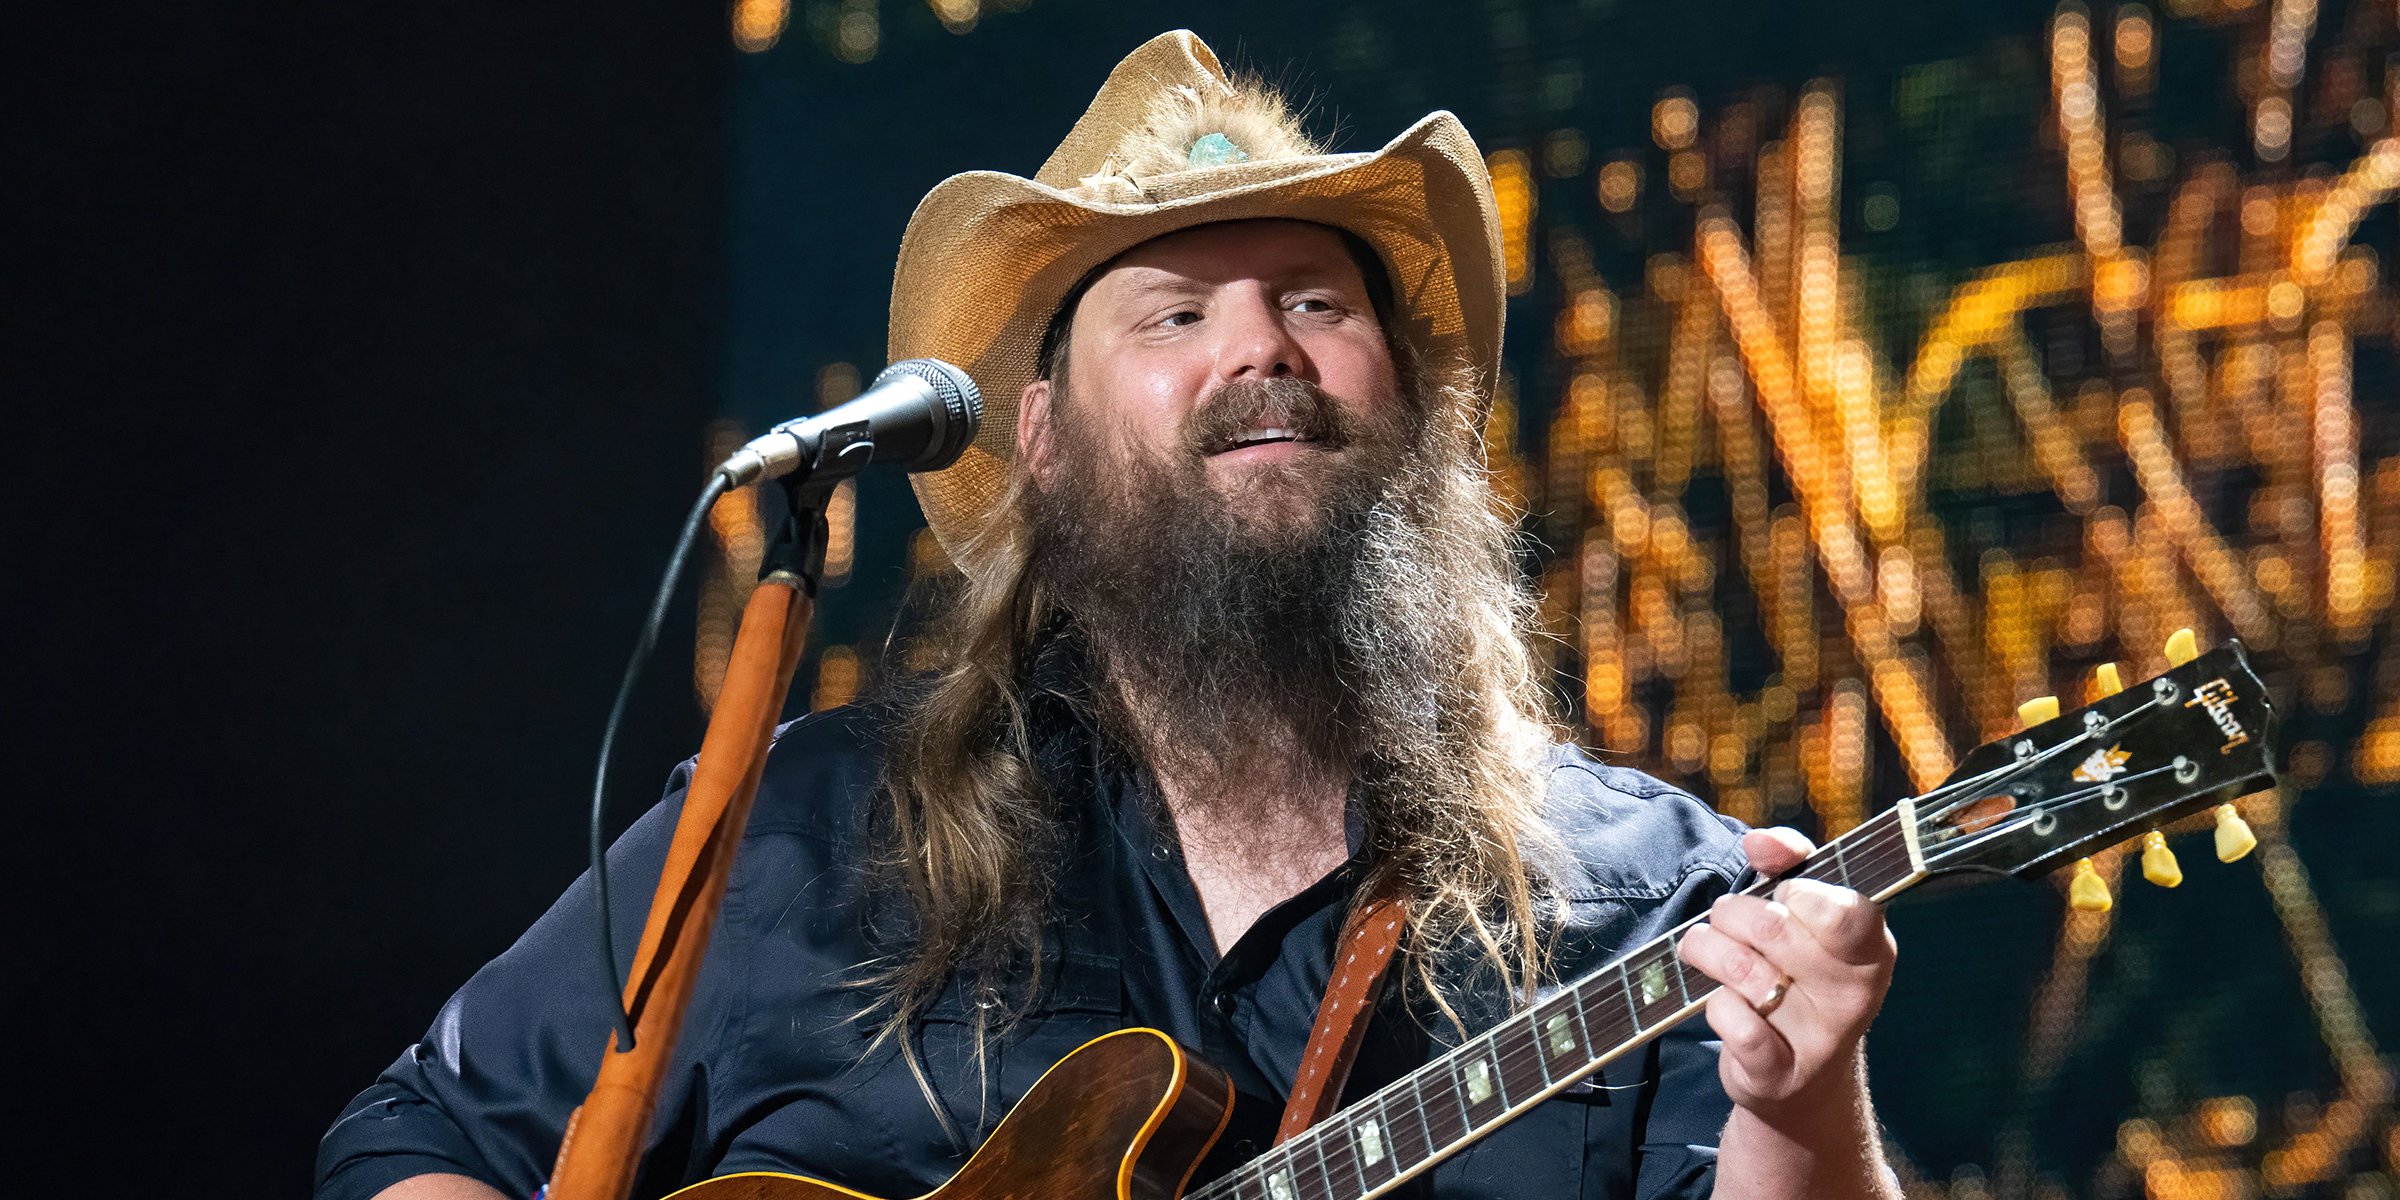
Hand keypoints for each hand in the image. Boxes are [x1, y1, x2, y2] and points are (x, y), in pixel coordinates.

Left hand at [1676, 827, 1896, 1118]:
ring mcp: (1820, 1039)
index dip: (1798, 893)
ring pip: (1740, 967)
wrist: (1800, 1085)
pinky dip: (1714, 1005)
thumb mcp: (1805, 919)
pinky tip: (1727, 1008)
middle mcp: (1856, 995)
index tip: (1783, 896)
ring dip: (1707, 951)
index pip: (1845, 910)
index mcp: (1872, 950)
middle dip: (1730, 914)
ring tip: (1710, 954)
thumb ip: (1788, 864)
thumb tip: (1759, 842)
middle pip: (1771, 926)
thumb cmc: (1798, 978)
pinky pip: (1728, 1017)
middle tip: (1728, 923)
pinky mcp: (1778, 1073)